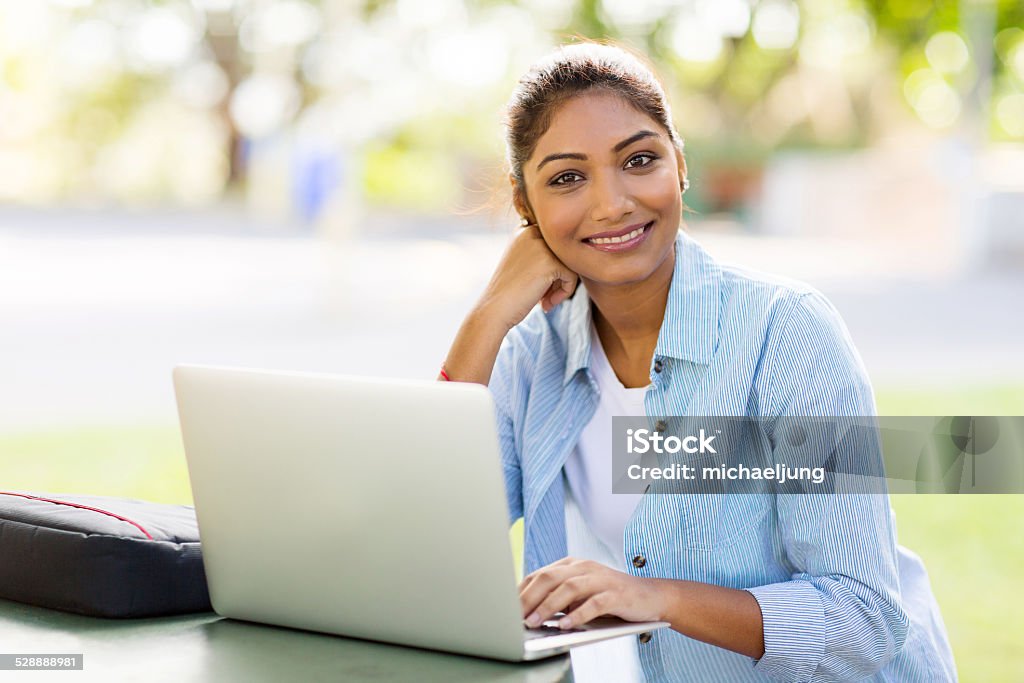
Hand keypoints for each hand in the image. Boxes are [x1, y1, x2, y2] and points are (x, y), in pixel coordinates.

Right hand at [477, 225, 578, 332]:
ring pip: (570, 264)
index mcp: (524, 230)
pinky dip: (564, 293)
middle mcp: (532, 232)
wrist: (494, 309)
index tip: (539, 286)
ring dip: (561, 286)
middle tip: (545, 295)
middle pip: (563, 253)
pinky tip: (545, 304)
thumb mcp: (523, 264)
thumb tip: (575, 255)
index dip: (552, 267)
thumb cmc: (508, 292)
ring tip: (546, 300)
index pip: (554, 245)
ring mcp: (542, 247)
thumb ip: (543, 254)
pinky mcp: (551, 262)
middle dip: (558, 276)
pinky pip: (572, 277)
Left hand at [519, 557, 666, 629]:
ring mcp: (601, 579)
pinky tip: (566, 625)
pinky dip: (578, 614)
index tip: (506, 609)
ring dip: (548, 607)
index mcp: (572, 565)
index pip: (539, 575)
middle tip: (517, 617)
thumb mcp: (580, 595)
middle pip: (550, 578)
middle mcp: (584, 568)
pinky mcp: (616, 594)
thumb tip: (528, 614)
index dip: (521, 591)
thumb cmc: (609, 597)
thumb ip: (558, 599)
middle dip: (530, 598)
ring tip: (535, 622)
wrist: (649, 597)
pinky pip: (594, 603)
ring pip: (568, 588)